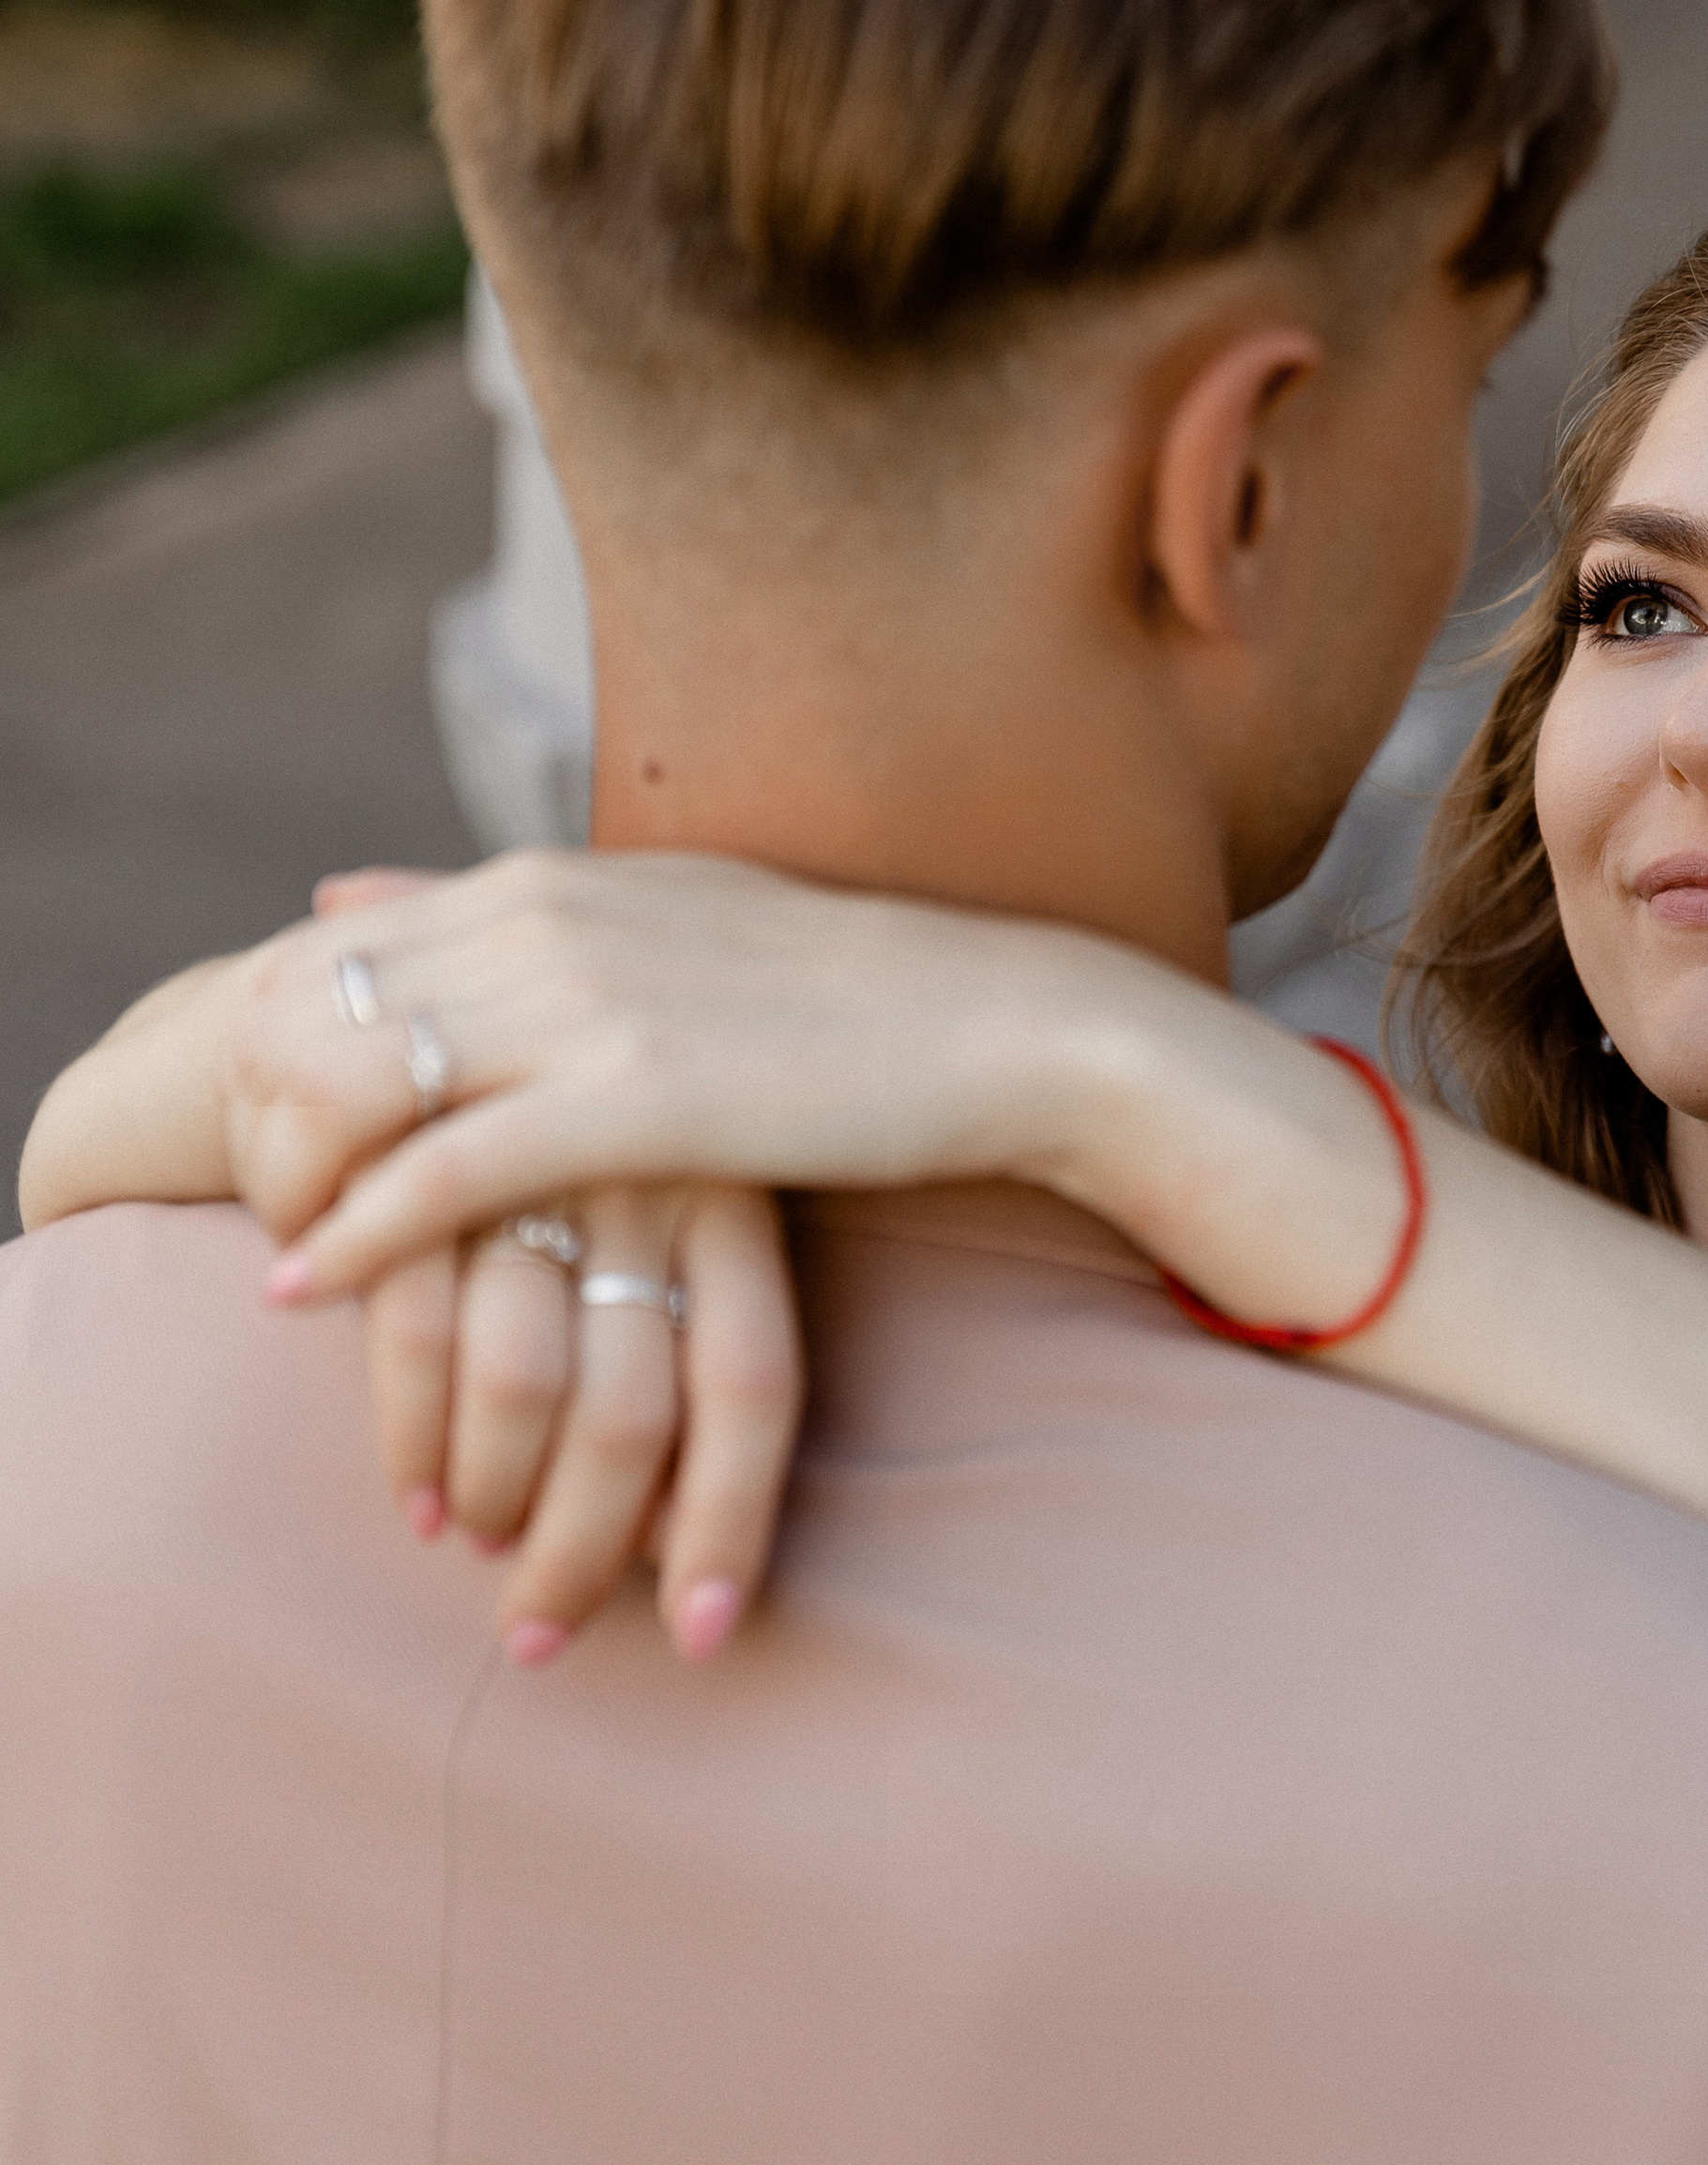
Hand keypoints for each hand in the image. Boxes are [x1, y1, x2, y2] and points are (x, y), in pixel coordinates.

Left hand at [220, 849, 1134, 1296]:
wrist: (1007, 1024)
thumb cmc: (843, 994)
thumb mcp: (654, 912)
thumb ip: (492, 908)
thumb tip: (335, 891)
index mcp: (542, 875)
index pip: (324, 948)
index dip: (261, 1045)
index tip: (260, 1133)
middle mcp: (543, 917)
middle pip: (304, 1007)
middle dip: (248, 1115)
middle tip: (244, 1206)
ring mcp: (586, 1003)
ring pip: (347, 1085)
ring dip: (286, 1183)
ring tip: (275, 1255)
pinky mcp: (636, 1101)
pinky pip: (439, 1173)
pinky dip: (354, 1235)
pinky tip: (307, 1289)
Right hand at [364, 1181, 801, 1661]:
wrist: (443, 978)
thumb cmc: (590, 1143)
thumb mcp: (682, 1202)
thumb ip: (686, 1357)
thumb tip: (685, 1552)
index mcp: (736, 1193)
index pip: (754, 1384)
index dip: (732, 1524)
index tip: (704, 1638)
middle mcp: (645, 1178)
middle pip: (631, 1416)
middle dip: (579, 1556)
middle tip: (542, 1635)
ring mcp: (529, 1168)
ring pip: (523, 1390)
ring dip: (493, 1501)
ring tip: (474, 1542)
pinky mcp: (415, 1163)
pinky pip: (418, 1336)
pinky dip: (412, 1439)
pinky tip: (416, 1495)